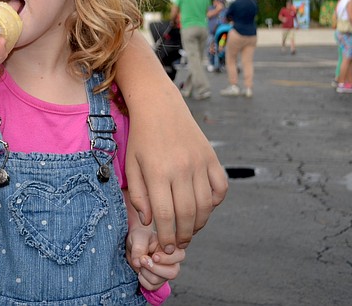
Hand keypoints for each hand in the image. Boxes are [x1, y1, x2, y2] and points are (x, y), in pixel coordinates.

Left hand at [125, 115, 227, 250]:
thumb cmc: (141, 137)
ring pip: (206, 205)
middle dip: (183, 236)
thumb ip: (139, 195)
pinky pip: (220, 188)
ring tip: (189, 230)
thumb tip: (150, 221)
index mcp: (157, 172)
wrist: (159, 105)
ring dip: (199, 224)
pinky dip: (215, 202)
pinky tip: (203, 207)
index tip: (165, 247)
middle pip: (188, 214)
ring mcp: (199, 162)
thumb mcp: (131, 164)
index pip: (165, 215)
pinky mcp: (211, 157)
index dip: (166, 236)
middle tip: (177, 245)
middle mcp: (181, 169)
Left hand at [126, 226, 184, 289]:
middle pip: (172, 273)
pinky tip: (140, 271)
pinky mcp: (158, 280)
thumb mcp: (138, 237)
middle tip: (142, 260)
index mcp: (172, 247)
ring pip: (159, 280)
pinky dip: (143, 280)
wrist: (133, 244)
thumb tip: (137, 262)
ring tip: (140, 263)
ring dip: (145, 272)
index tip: (154, 256)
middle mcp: (172, 261)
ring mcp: (166, 272)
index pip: (179, 256)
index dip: (166, 259)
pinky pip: (152, 286)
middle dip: (154, 268)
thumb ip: (139, 248)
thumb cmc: (140, 237)